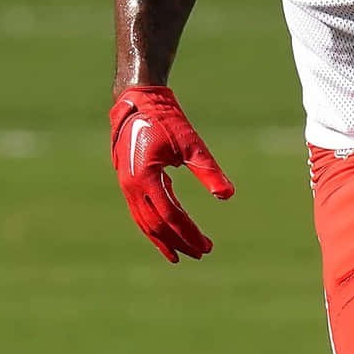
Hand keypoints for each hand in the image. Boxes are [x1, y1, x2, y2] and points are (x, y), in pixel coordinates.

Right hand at [109, 86, 234, 261]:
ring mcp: (127, 185)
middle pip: (155, 225)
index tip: (206, 246)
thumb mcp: (190, 143)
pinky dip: (155, 224)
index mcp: (145, 178)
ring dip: (164, 238)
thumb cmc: (166, 119)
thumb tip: (227, 196)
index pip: (170, 216)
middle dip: (178, 241)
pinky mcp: (129, 181)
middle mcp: (131, 186)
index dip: (188, 233)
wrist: (138, 100)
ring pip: (144, 221)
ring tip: (182, 253)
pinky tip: (170, 229)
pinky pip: (141, 211)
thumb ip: (207, 170)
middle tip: (201, 253)